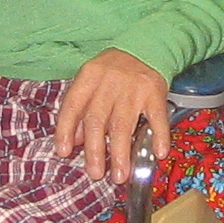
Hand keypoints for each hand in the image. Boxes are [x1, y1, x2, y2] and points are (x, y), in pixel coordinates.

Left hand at [55, 50, 168, 186]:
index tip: (64, 153)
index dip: (66, 130)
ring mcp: (133, 88)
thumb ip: (81, 109)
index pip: (72, 106)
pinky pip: (157, 117)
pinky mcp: (155, 92)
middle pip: (97, 120)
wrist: (147, 46)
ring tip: (119, 176)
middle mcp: (109, 82)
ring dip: (121, 153)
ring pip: (123, 124)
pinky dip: (159, 136)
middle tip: (95, 174)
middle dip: (95, 151)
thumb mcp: (92, 81)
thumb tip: (75, 141)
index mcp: (89, 77)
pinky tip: (158, 154)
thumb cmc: (113, 70)